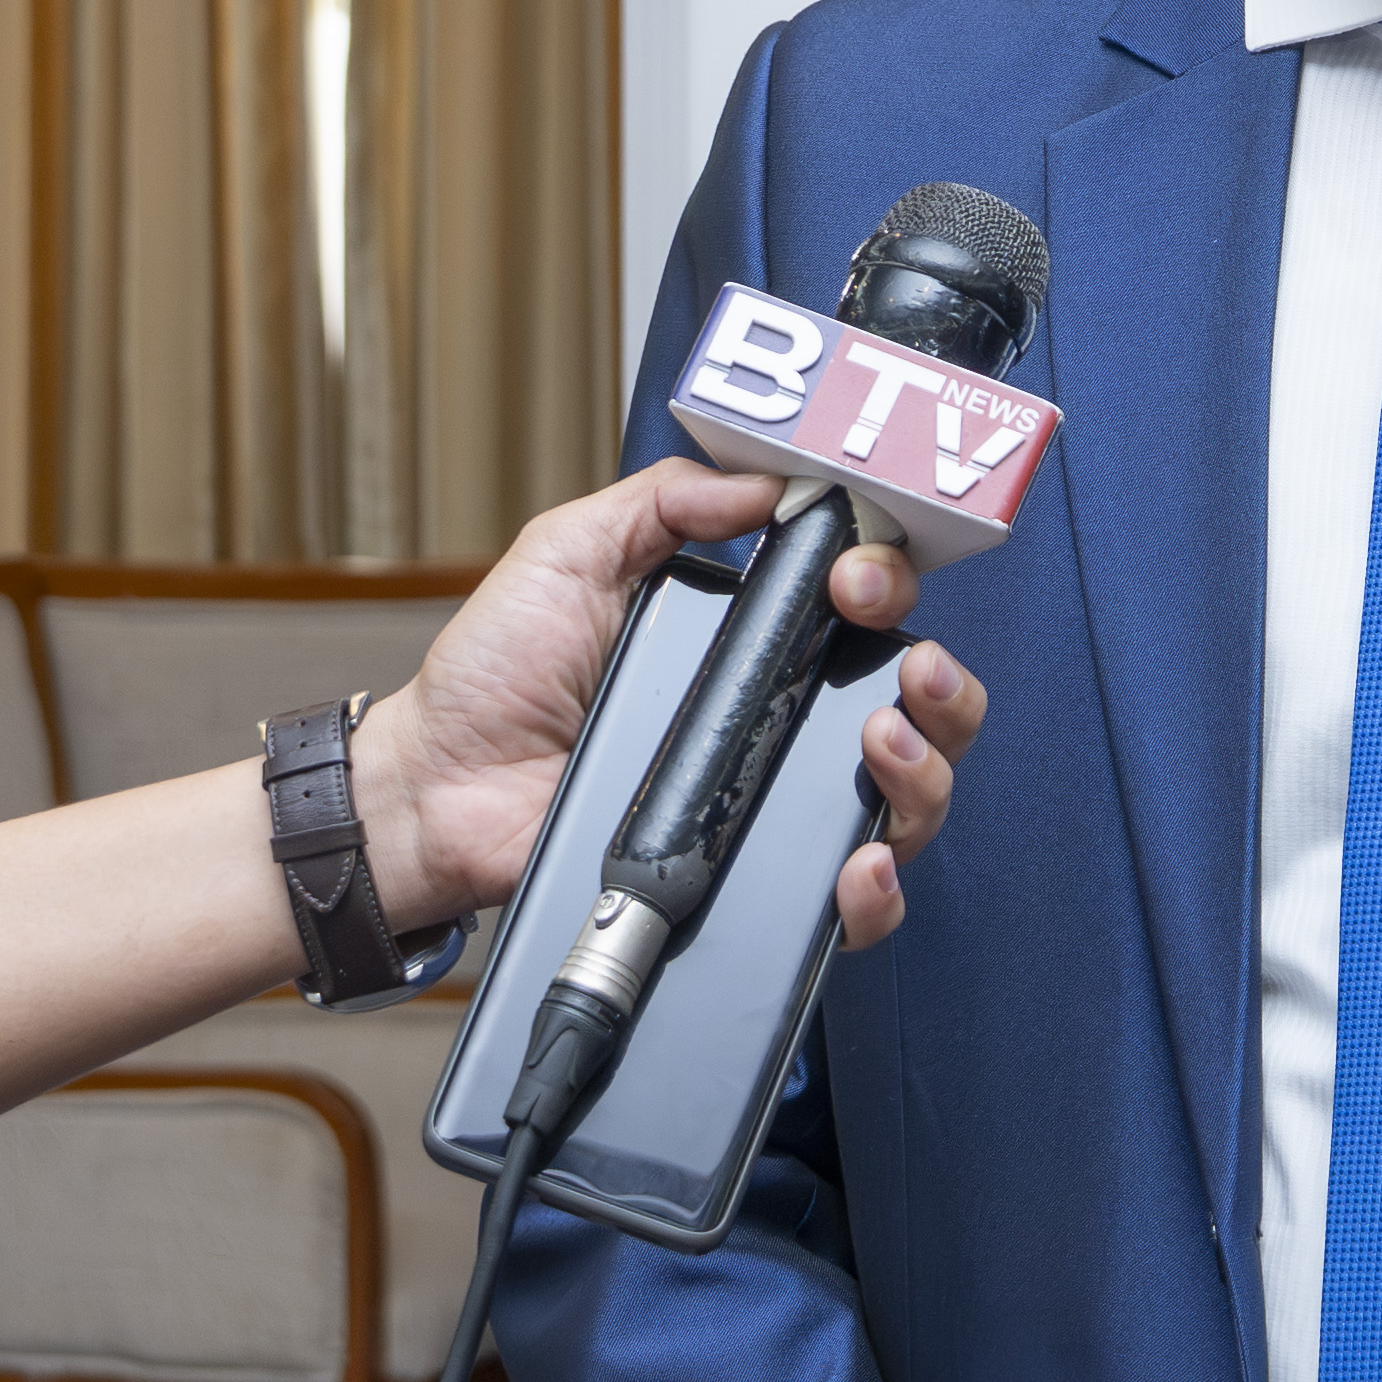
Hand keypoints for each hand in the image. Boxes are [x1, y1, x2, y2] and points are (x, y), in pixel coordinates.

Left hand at [373, 456, 988, 943]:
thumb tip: (767, 479)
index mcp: (750, 642)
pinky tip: (859, 861)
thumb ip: (665, 502)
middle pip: (919, 711)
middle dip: (945, 687)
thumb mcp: (570, 551)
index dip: (889, 587)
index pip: (867, 611)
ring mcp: (769, 805)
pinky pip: (851, 901)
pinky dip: (877, 887)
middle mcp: (778, 723)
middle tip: (911, 670)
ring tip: (884, 747)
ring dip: (926, 775)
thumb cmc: (492, 682)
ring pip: (910, 802)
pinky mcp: (750, 882)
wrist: (436, 792)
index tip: (859, 580)